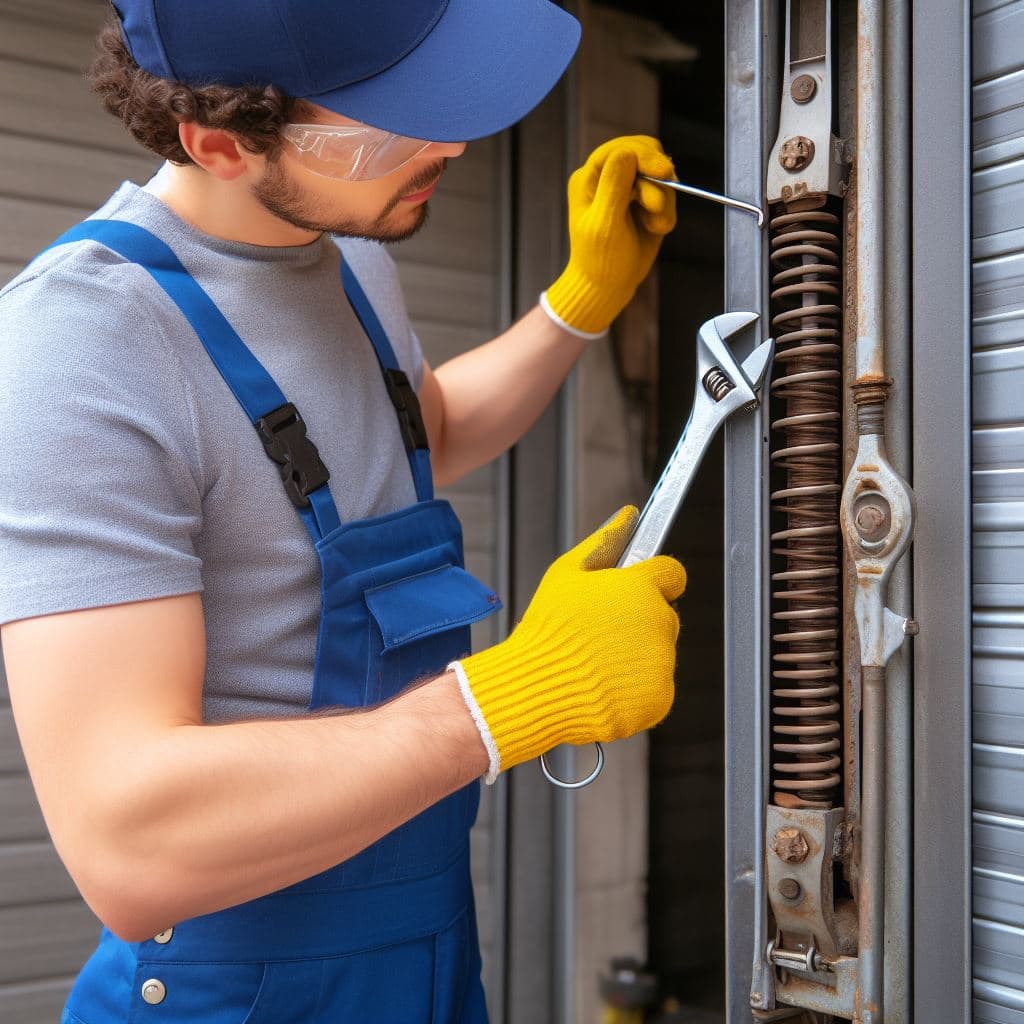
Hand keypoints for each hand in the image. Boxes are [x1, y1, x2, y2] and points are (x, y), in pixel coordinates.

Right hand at [451, 506, 685, 779]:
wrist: (535, 688)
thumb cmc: (546, 629)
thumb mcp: (566, 574)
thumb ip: (604, 541)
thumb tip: (628, 514)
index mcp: (640, 588)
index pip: (672, 574)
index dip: (653, 581)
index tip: (634, 592)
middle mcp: (659, 623)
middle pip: (664, 616)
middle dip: (639, 622)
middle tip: (600, 634)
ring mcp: (662, 664)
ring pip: (658, 654)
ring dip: (635, 657)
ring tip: (595, 662)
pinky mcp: (659, 698)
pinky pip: (654, 689)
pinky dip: (634, 690)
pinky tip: (603, 685)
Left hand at [543, 135, 676, 336]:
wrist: (607, 286)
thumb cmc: (599, 260)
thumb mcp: (604, 224)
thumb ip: (614, 186)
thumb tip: (627, 152)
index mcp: (590, 178)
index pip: (621, 149)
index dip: (645, 155)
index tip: (664, 171)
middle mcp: (609, 177)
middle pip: (645, 154)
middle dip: (656, 182)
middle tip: (656, 207)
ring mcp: (629, 188)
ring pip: (661, 176)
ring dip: (662, 202)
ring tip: (652, 226)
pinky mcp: (645, 202)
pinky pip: (668, 195)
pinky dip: (666, 213)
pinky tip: (653, 229)